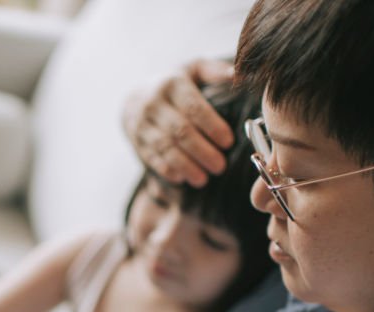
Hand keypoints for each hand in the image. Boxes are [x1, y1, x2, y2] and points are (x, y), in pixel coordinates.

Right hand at [123, 59, 235, 186]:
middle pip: (180, 131)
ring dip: (186, 166)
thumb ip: (214, 71)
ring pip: (165, 148)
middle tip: (220, 166)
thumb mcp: (193, 69)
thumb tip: (238, 75)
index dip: (212, 126)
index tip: (228, 142)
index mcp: (172, 84)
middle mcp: (153, 103)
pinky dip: (168, 170)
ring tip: (203, 179)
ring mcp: (142, 124)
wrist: (135, 98)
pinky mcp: (136, 141)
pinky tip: (183, 179)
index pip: (194, 108)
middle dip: (202, 151)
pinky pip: (152, 158)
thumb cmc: (175, 85)